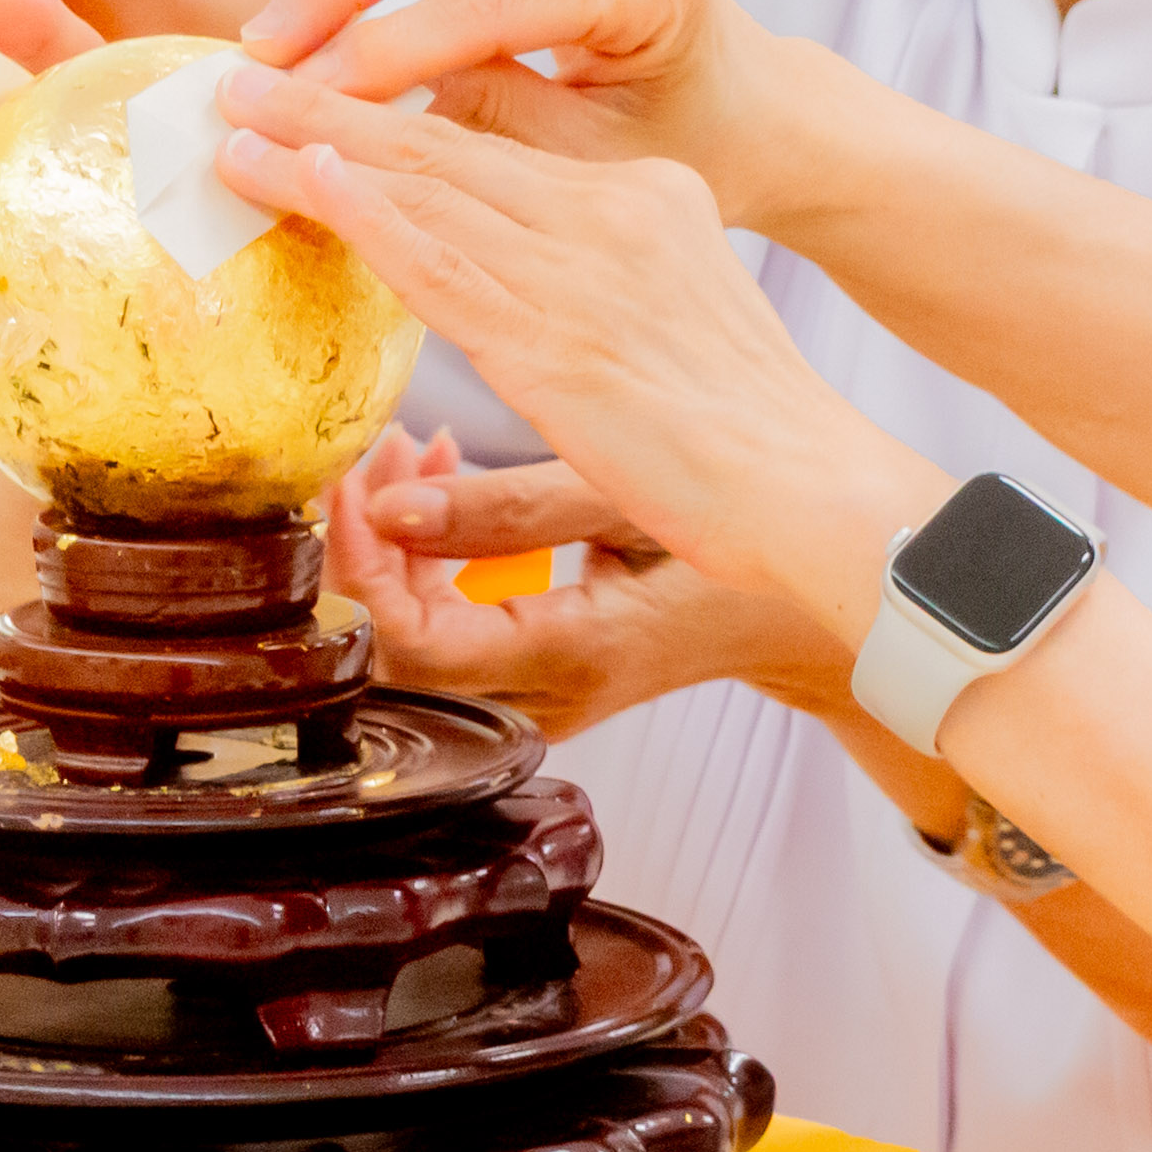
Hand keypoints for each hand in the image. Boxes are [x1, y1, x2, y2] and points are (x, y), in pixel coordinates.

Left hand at [213, 59, 940, 635]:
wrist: (818, 490)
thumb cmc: (753, 433)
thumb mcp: (679, 319)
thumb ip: (598, 281)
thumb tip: (520, 282)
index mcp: (648, 196)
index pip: (499, 141)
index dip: (398, 113)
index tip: (322, 93)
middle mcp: (615, 210)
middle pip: (449, 142)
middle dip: (334, 102)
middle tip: (242, 73)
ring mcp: (586, 270)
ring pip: (428, 186)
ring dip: (316, 143)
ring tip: (232, 117)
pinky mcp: (557, 340)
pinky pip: (438, 260)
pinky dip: (361, 210)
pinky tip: (301, 175)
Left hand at [320, 430, 864, 735]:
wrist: (798, 614)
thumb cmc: (736, 545)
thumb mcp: (631, 499)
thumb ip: (508, 508)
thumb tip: (391, 507)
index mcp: (574, 657)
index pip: (414, 646)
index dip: (362, 568)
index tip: (353, 485)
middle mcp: (540, 700)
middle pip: (390, 651)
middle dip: (364, 547)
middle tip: (371, 452)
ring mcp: (531, 701)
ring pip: (407, 640)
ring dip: (392, 545)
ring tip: (411, 451)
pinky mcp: (527, 682)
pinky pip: (443, 632)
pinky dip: (426, 560)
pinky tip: (445, 484)